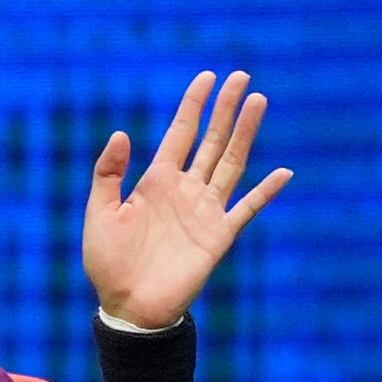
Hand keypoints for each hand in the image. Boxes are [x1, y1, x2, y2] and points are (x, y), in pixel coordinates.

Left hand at [84, 70, 291, 329]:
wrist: (127, 305)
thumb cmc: (108, 262)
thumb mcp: (99, 212)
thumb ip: (108, 173)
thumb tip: (121, 133)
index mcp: (155, 181)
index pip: (180, 133)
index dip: (193, 105)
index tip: (207, 76)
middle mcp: (185, 190)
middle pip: (211, 140)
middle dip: (225, 109)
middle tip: (242, 76)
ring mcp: (205, 211)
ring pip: (231, 163)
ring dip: (245, 134)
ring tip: (259, 102)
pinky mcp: (219, 236)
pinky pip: (247, 208)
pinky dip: (265, 191)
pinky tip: (282, 173)